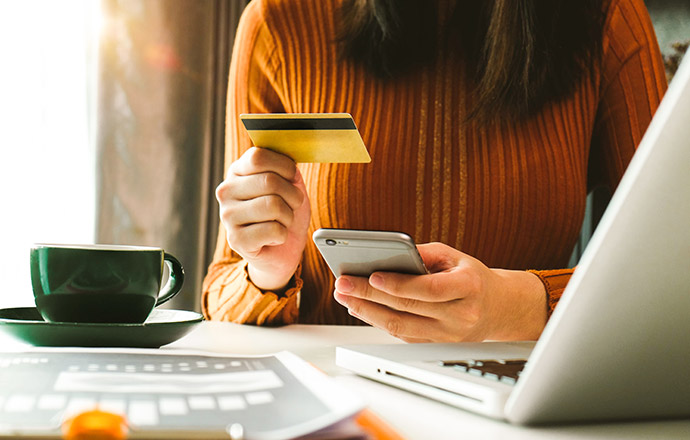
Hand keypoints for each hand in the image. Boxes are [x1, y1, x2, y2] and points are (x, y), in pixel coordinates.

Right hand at [215, 147, 310, 290]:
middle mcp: (226, 191)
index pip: (258, 156)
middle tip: (292, 205)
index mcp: (238, 171)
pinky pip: (273, 230)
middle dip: (292, 195)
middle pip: (269, 181)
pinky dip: (283, 234)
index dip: (284, 166)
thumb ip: (287, 168)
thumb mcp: (289, 184)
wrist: (281, 249)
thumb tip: (291, 160)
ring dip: (288, 216)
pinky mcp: (236, 240)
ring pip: (273, 206)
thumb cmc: (285, 212)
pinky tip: (275, 236)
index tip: (292, 177)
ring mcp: (227, 216)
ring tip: (283, 221)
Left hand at [333, 242, 546, 341]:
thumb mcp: (454, 256)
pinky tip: (360, 308)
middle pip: (408, 308)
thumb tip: (387, 254)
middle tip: (344, 283)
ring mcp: (448, 336)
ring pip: (400, 327)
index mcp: (468, 287)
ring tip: (345, 296)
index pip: (429, 289)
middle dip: (370, 295)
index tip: (372, 274)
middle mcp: (460, 315)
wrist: (499, 309)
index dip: (399, 284)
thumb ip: (423, 253)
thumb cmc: (471, 278)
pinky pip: (402, 335)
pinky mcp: (436, 346)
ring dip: (367, 311)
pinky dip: (378, 322)